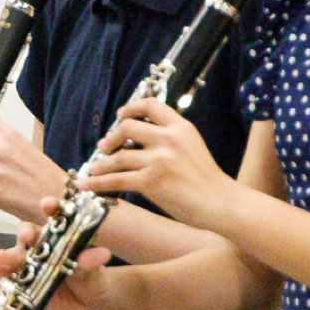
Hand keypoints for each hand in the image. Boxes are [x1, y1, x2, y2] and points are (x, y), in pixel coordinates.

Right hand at [0, 204, 116, 309]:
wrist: (88, 306)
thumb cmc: (95, 282)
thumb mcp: (93, 273)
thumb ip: (90, 264)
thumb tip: (101, 254)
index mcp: (65, 237)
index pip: (58, 218)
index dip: (51, 209)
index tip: (47, 204)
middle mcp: (47, 246)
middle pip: (32, 235)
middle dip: (26, 233)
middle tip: (26, 237)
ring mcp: (34, 263)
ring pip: (18, 255)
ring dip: (8, 254)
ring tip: (0, 257)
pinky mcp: (25, 280)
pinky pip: (10, 274)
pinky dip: (0, 271)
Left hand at [80, 99, 234, 225]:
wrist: (222, 203)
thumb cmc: (208, 181)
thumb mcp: (194, 147)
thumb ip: (172, 139)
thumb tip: (143, 141)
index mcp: (181, 127)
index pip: (151, 105)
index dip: (131, 108)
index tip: (121, 115)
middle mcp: (169, 138)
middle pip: (128, 127)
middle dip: (111, 137)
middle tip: (103, 146)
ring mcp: (159, 159)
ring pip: (118, 156)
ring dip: (100, 164)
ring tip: (92, 170)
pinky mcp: (151, 181)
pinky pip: (116, 180)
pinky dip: (98, 183)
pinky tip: (88, 185)